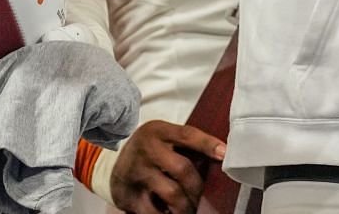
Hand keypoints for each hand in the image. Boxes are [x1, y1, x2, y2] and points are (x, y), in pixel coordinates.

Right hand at [109, 119, 224, 213]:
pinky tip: (170, 213)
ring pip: (172, 193)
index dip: (207, 144)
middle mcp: (146, 150)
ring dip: (186, 206)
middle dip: (197, 187)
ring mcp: (136, 173)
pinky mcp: (128, 196)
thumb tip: (222, 155)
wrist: (114, 166)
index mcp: (157, 131)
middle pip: (182, 169)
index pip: (186, 134)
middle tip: (198, 197)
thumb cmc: (150, 151)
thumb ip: (188, 145)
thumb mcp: (164, 139)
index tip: (225, 154)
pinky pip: (154, 213)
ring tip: (189, 209)